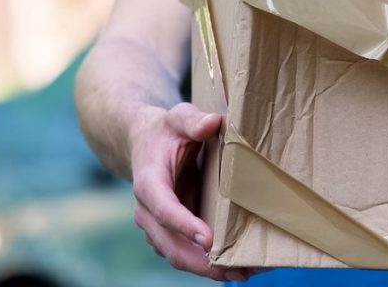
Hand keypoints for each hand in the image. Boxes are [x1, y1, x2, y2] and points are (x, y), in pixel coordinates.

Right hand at [128, 102, 251, 281]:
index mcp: (149, 182)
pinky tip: (234, 268)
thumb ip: (193, 120)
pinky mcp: (169, 231)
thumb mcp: (178, 117)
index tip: (208, 240)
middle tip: (235, 271)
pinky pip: (185, 253)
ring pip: (176, 255)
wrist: (145, 142)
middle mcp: (147, 210)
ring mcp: (157, 225)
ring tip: (242, 274)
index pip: (163, 207)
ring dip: (207, 269)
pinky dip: (206, 264)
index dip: (183, 224)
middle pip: (169, 243)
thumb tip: (213, 124)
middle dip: (201, 261)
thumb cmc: (166, 130)